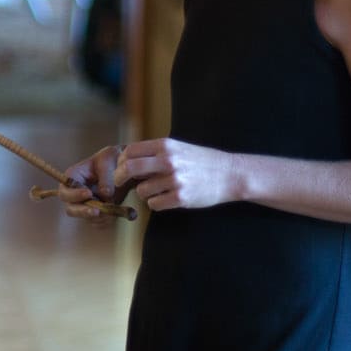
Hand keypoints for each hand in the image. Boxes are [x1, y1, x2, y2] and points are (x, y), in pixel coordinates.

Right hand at [57, 145, 128, 223]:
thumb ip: (106, 177)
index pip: (66, 188)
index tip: (89, 193)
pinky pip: (96, 222)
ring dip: (96, 217)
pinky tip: (113, 214)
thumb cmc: (110, 160)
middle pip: (70, 207)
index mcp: (73, 176)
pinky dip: (104, 221)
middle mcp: (75, 192)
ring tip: (110, 212)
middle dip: (82, 211)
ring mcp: (84, 204)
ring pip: (83, 217)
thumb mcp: (108, 160)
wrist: (123, 168)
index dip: (74, 194)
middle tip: (96, 211)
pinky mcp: (94, 212)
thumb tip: (105, 194)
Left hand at [114, 138, 239, 212]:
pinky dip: (156, 204)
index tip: (122, 169)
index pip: (130, 151)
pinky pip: (154, 204)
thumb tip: (127, 161)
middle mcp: (168, 161)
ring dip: (144, 193)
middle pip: (128, 168)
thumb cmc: (201, 161)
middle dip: (120, 178)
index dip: (121, 161)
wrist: (230, 174)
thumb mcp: (178, 148)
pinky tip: (166, 199)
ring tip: (157, 191)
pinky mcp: (181, 198)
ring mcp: (175, 180)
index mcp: (166, 146)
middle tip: (121, 184)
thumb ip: (155, 152)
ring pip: (141, 191)